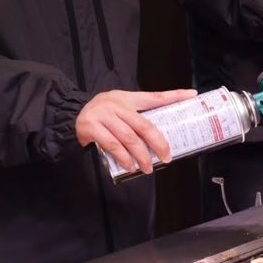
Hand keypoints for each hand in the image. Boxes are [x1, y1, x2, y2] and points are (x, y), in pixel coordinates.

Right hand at [76, 89, 196, 173]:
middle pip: (144, 125)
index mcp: (128, 98)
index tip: (191, 95)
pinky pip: (112, 145)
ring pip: (129, 138)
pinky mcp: (91, 126)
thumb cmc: (104, 116)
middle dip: (158, 143)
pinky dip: (123, 158)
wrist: (71, 114)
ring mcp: (103, 115)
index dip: (174, 96)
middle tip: (166, 157)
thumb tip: (161, 141)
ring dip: (141, 156)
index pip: (155, 97)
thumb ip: (138, 119)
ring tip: (148, 167)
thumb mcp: (121, 109)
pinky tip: (130, 166)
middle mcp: (117, 104)